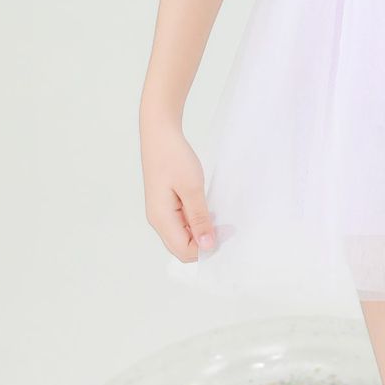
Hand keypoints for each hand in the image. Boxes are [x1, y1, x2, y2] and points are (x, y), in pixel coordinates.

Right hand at [140, 107, 217, 260]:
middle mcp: (157, 221)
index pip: (184, 251)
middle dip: (204, 243)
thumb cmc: (174, 157)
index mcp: (161, 220)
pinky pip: (181, 223)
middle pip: (182, 247)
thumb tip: (207, 246)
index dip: (206, 248)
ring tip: (217, 216)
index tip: (226, 233)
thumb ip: (199, 219)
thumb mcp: (192, 188)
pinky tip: (207, 208)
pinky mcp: (165, 205)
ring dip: (201, 232)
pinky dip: (195, 221)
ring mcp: (160, 213)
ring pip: (182, 236)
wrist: (159, 133)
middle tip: (225, 226)